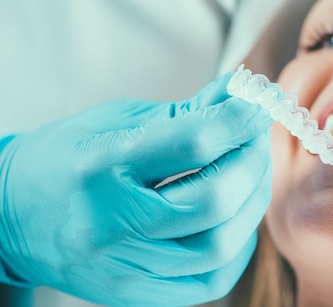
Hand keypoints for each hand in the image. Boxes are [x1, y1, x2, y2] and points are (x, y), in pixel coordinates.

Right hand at [0, 72, 272, 305]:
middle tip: (255, 139)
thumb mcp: (119, 121)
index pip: (193, 143)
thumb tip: (242, 95)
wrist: (14, 215)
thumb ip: (187, 113)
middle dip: (251, 162)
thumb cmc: (69, 158)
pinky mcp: (133, 295)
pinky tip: (234, 216)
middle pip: (214, 200)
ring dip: (251, 202)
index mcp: (100, 165)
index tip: (259, 104)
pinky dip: (237, 245)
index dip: (239, 119)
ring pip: (219, 245)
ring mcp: (121, 268)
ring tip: (248, 173)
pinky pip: (210, 280)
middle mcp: (109, 223)